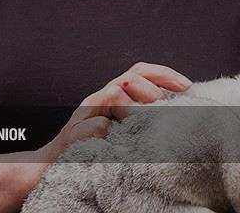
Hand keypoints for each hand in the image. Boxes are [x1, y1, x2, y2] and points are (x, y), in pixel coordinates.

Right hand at [34, 62, 192, 162]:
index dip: (165, 74)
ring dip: (134, 108)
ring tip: (146, 124)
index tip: (188, 87)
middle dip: (154, 91)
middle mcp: (99, 99)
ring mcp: (84, 115)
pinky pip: (95, 126)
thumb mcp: (123, 132)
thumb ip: (142, 117)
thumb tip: (176, 108)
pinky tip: (115, 139)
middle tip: (168, 109)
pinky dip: (107, 130)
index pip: (140, 71)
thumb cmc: (92, 151)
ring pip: (113, 94)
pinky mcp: (72, 135)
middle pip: (130, 77)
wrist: (51, 167)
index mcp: (113, 96)